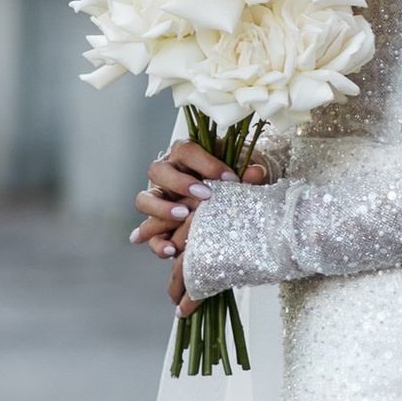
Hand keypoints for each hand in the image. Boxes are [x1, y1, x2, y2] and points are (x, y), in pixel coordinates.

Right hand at [133, 134, 269, 307]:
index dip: (207, 163)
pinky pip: (149, 233)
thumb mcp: (242, 172)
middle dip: (180, 183)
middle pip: (157, 170)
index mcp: (185, 154)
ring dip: (162, 208)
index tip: (231, 179)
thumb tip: (257, 172)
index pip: (187, 150)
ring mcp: (159, 198)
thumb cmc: (232, 178)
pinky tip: (171, 250)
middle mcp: (166, 173)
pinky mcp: (158, 222)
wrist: (227, 198)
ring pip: (144, 199)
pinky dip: (157, 242)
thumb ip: (248, 173)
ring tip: (184, 216)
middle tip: (205, 196)